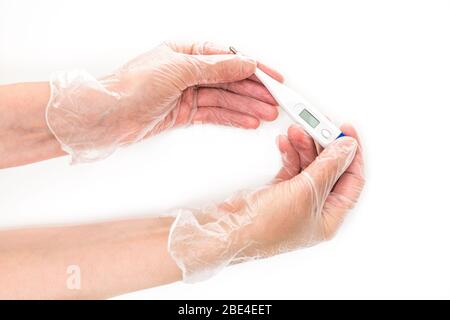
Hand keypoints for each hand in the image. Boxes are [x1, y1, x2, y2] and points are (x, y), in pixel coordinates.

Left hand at [46, 41, 281, 162]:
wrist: (108, 116)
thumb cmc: (131, 86)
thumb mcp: (178, 69)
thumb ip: (214, 67)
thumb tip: (243, 61)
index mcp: (186, 51)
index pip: (228, 58)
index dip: (252, 67)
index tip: (272, 76)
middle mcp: (188, 71)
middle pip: (229, 80)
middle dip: (253, 90)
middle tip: (274, 100)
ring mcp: (187, 93)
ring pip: (224, 99)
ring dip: (246, 106)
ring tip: (266, 113)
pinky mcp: (184, 112)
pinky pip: (214, 113)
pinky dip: (231, 117)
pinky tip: (246, 120)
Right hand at [168, 124, 364, 281]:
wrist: (227, 229)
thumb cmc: (264, 227)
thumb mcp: (304, 192)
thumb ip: (328, 167)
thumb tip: (347, 148)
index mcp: (329, 217)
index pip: (352, 181)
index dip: (352, 155)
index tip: (346, 132)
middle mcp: (315, 209)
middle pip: (330, 169)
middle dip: (324, 146)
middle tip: (319, 126)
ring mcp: (296, 200)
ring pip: (309, 165)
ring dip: (304, 146)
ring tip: (296, 131)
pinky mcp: (279, 192)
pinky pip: (291, 167)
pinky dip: (289, 153)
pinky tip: (284, 143)